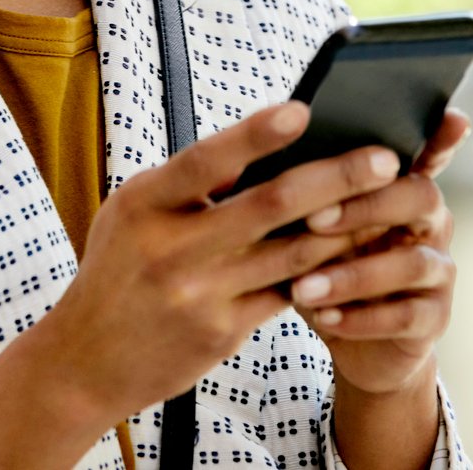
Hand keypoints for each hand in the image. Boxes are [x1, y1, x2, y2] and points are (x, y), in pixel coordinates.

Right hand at [40, 99, 408, 424]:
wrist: (84, 363)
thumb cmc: (118, 269)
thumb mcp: (134, 213)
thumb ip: (191, 184)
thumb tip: (268, 147)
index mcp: (145, 204)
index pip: (205, 162)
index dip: (254, 135)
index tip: (303, 110)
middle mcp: (172, 249)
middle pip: (270, 205)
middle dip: (337, 178)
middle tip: (385, 159)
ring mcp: (200, 295)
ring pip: (293, 253)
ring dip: (347, 226)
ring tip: (388, 202)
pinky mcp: (222, 332)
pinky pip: (288, 294)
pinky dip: (324, 270)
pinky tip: (357, 252)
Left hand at [286, 107, 470, 396]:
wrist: (347, 338)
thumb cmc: (324, 265)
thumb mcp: (312, 225)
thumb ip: (305, 192)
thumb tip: (257, 159)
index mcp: (401, 189)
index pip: (428, 153)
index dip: (441, 136)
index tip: (449, 116)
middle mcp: (430, 222)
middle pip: (421, 196)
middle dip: (366, 205)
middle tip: (312, 219)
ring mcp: (438, 271)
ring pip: (412, 262)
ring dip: (353, 275)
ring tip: (303, 288)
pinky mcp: (434, 318)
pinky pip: (406, 316)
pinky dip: (361, 318)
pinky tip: (325, 318)